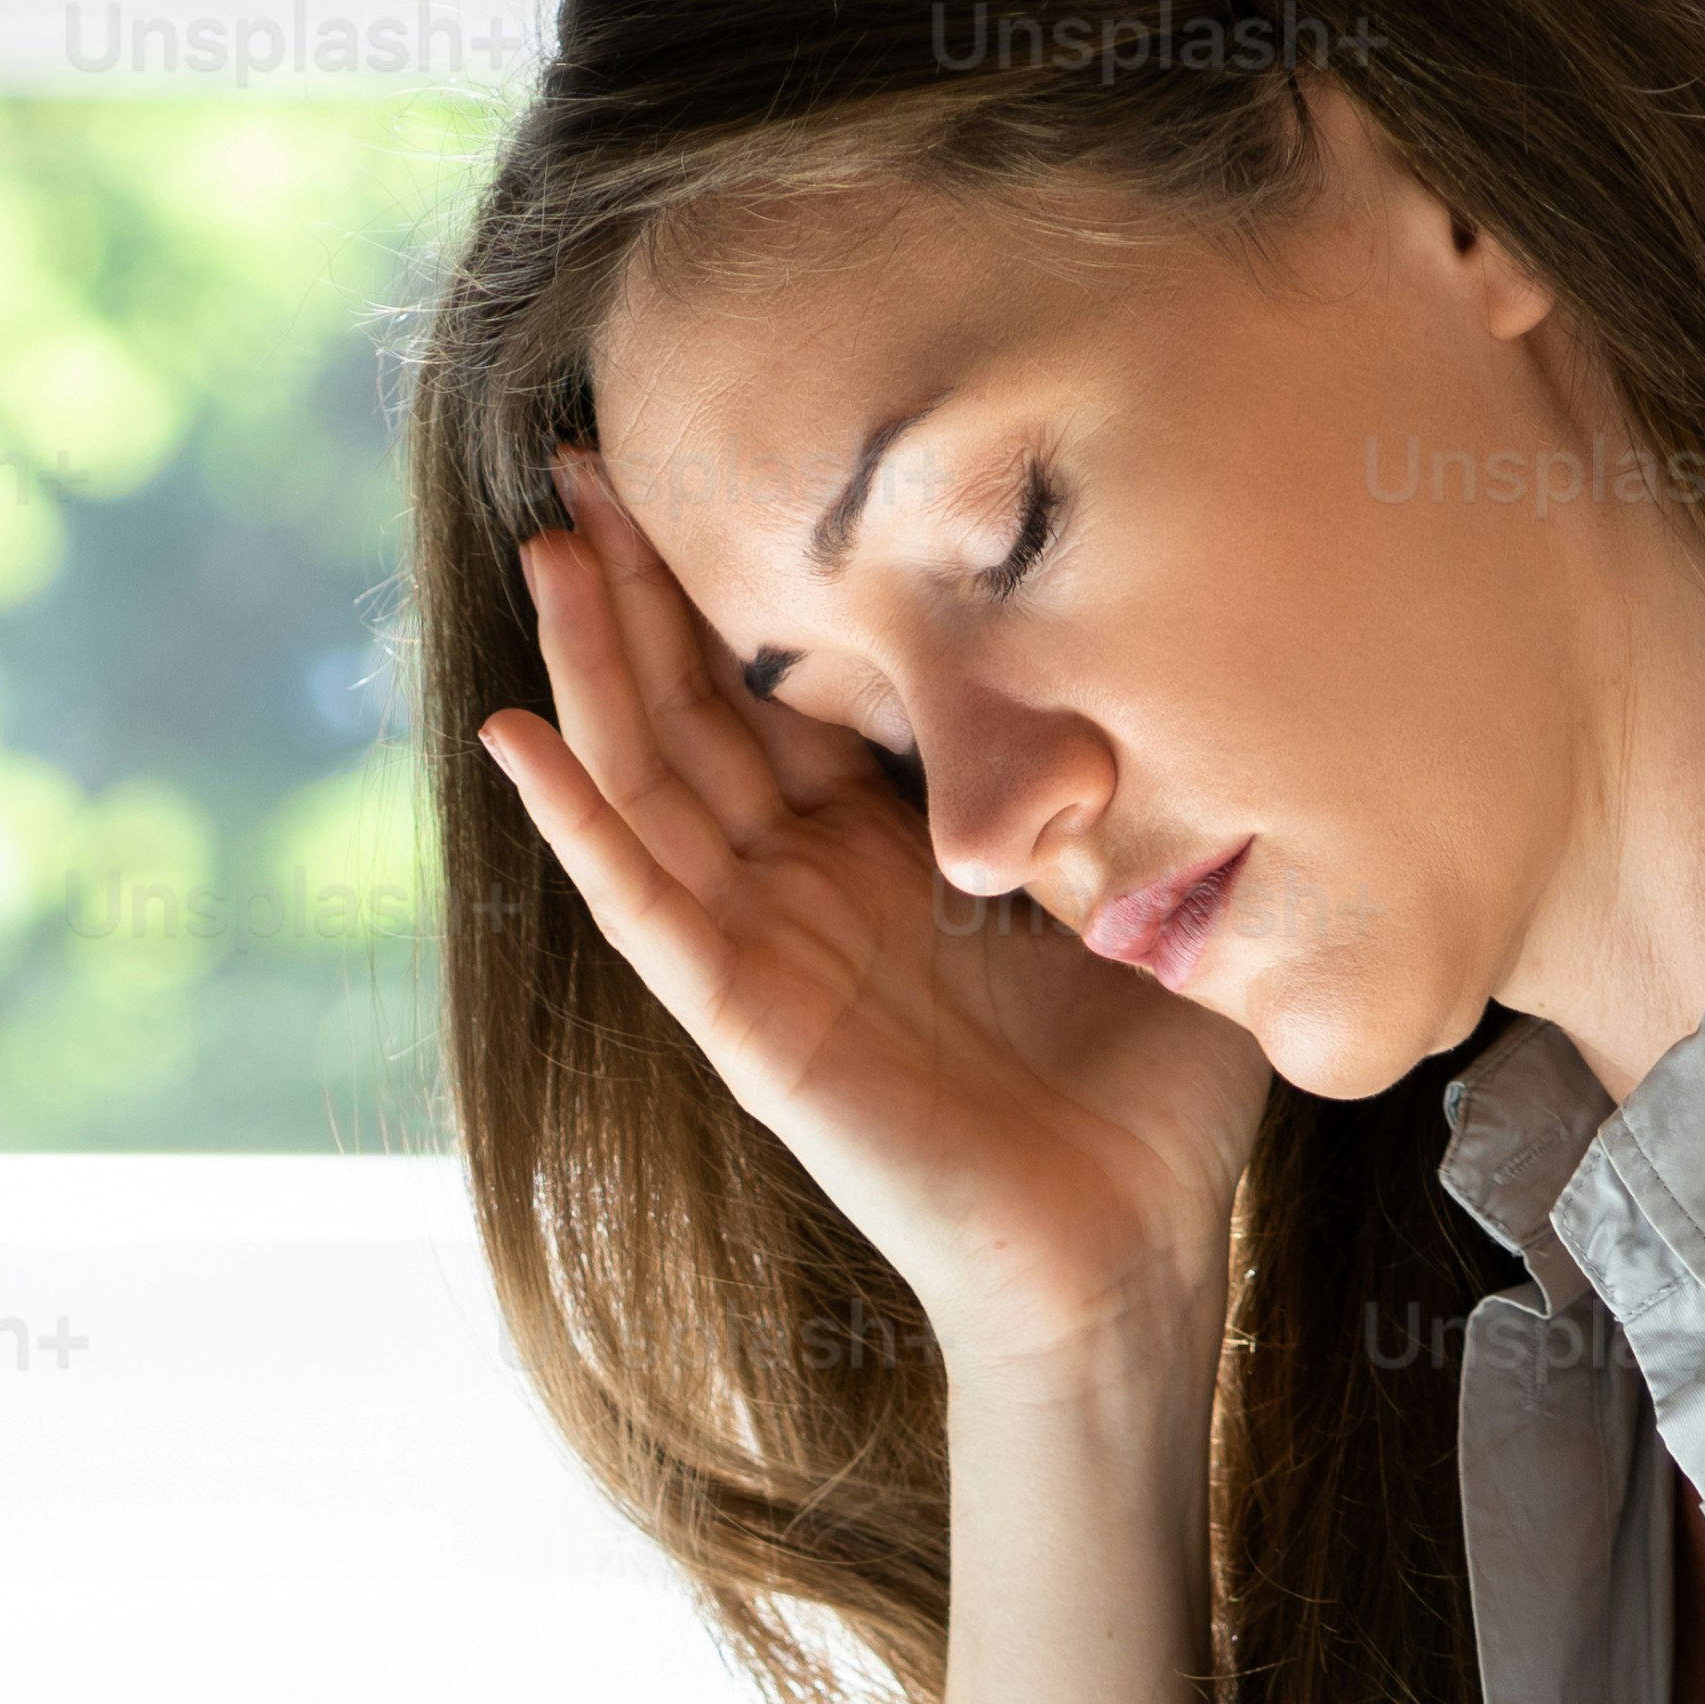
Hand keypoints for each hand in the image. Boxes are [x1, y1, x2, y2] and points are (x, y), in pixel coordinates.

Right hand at [474, 448, 1263, 1400]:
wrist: (1129, 1254)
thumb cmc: (1155, 1094)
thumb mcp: (1156, 883)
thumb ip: (1141, 776)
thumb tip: (1189, 630)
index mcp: (900, 845)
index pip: (796, 682)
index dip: (744, 573)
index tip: (710, 448)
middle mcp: (816, 884)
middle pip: (699, 705)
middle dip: (643, 579)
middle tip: (585, 452)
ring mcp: (769, 951)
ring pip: (653, 779)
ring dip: (592, 663)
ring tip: (545, 546)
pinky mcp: (749, 1025)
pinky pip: (643, 910)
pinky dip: (574, 825)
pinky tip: (515, 738)